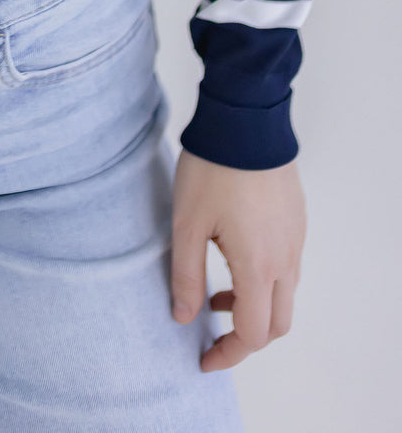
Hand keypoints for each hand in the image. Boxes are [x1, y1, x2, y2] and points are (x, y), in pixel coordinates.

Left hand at [169, 147, 305, 371]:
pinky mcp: (296, 221)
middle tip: (213, 333)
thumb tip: (183, 316)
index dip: (228, 354)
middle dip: (245, 337)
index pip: (253, 334)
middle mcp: (285, 259)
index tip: (204, 357)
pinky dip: (264, 281)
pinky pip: (288, 267)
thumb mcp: (186, 224)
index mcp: (259, 266)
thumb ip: (184, 275)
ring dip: (254, 307)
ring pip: (284, 295)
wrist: (245, 121)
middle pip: (276, 323)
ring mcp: (295, 239)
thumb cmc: (212, 169)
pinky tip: (232, 258)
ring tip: (215, 291)